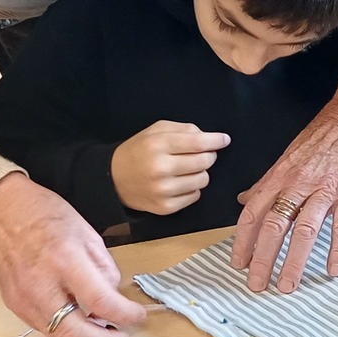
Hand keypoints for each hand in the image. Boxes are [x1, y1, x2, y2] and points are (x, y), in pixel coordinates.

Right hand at [0, 171, 146, 336]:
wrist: (0, 212)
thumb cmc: (44, 215)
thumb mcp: (87, 232)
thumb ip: (104, 267)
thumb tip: (112, 296)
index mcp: (65, 260)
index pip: (100, 301)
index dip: (124, 315)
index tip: (137, 317)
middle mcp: (41, 285)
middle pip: (74, 332)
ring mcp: (23, 299)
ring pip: (57, 336)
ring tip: (103, 332)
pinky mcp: (13, 305)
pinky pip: (43, 328)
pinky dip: (64, 330)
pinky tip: (79, 322)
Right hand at [111, 120, 230, 214]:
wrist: (113, 179)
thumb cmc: (138, 151)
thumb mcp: (156, 131)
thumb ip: (183, 129)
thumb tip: (208, 137)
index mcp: (158, 145)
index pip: (198, 142)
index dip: (216, 140)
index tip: (224, 140)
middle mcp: (161, 168)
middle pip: (204, 162)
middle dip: (208, 156)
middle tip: (201, 154)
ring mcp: (163, 190)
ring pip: (203, 180)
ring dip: (200, 173)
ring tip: (187, 169)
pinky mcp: (165, 207)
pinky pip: (195, 196)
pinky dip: (192, 188)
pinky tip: (179, 183)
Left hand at [232, 82, 337, 293]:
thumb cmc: (323, 134)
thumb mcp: (288, 155)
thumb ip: (266, 182)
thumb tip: (245, 200)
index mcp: (280, 175)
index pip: (254, 212)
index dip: (243, 240)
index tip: (238, 263)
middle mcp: (298, 184)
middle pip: (275, 226)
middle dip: (263, 259)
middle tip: (258, 285)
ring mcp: (326, 188)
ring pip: (305, 230)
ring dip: (295, 261)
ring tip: (288, 285)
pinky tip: (333, 269)